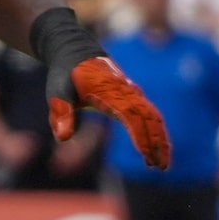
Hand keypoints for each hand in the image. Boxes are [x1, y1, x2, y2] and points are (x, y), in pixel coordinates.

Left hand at [49, 55, 170, 168]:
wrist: (75, 51)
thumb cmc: (65, 75)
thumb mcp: (57, 93)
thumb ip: (61, 113)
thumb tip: (63, 138)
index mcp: (109, 92)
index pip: (130, 115)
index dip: (140, 135)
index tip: (146, 155)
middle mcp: (126, 92)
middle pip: (149, 117)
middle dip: (157, 142)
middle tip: (160, 168)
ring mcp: (132, 93)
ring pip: (154, 117)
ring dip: (161, 140)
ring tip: (162, 165)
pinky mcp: (134, 96)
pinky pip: (151, 114)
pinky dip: (157, 131)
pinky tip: (156, 148)